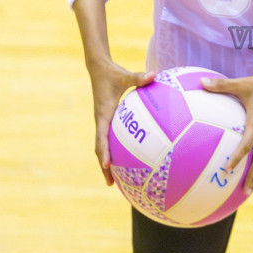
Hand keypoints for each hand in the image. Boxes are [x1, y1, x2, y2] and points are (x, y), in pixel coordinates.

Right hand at [88, 57, 150, 185]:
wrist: (98, 68)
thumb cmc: (112, 73)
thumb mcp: (124, 75)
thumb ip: (139, 77)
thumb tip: (154, 74)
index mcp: (103, 113)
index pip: (102, 136)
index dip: (104, 152)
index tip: (108, 165)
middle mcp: (101, 121)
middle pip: (100, 148)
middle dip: (104, 166)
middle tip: (111, 183)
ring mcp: (103, 122)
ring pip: (103, 146)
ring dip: (107, 163)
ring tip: (115, 181)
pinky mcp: (107, 121)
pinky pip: (110, 139)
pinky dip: (114, 151)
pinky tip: (126, 161)